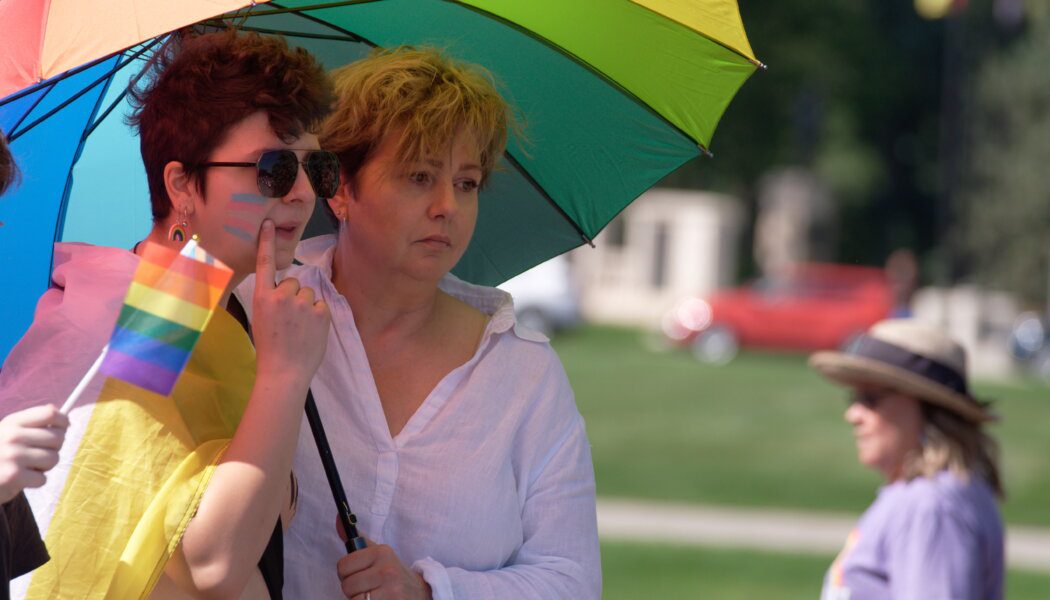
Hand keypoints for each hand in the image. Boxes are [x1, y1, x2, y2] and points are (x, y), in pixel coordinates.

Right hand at [0, 405, 68, 502]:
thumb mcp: (8, 431)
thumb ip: (31, 423)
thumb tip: (62, 415)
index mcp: (12, 422)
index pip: (49, 414)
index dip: (63, 421)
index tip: (64, 428)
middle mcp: (12, 436)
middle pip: (57, 437)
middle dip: (54, 448)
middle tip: (40, 453)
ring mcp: (12, 455)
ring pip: (53, 459)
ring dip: (45, 466)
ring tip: (29, 466)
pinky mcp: (13, 476)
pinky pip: (42, 478)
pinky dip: (35, 481)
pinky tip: (21, 479)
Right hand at [252, 219, 330, 383]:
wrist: (284, 372)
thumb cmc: (270, 348)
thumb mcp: (261, 318)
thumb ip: (272, 300)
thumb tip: (286, 288)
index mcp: (262, 297)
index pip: (265, 264)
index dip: (267, 242)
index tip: (269, 223)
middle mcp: (282, 295)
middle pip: (294, 282)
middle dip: (294, 296)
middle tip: (289, 320)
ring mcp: (302, 303)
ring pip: (309, 293)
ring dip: (307, 306)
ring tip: (299, 328)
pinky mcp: (320, 312)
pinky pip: (321, 305)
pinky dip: (318, 316)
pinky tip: (310, 331)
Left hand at [336, 539, 431, 599]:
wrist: (419, 592)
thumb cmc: (392, 573)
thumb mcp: (378, 553)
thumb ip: (357, 539)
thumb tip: (339, 518)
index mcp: (381, 552)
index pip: (343, 566)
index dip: (346, 574)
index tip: (359, 574)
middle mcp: (387, 569)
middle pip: (347, 585)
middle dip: (353, 590)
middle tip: (368, 587)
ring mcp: (391, 588)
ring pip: (354, 599)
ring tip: (373, 595)